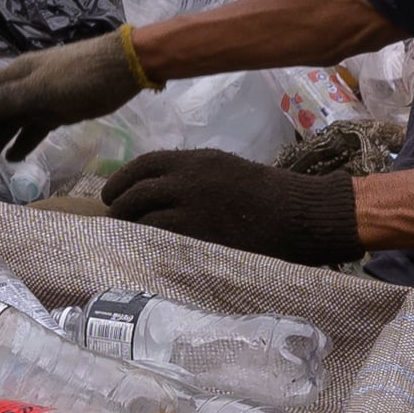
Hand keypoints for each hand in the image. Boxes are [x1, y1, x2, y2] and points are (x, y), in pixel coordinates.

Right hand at [0, 31, 144, 164]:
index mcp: (15, 76)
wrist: (121, 69)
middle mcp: (24, 87)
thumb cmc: (80, 74)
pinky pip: (34, 129)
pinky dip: (23, 143)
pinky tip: (14, 158)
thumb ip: (9, 98)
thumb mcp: (41, 87)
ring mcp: (41, 100)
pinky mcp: (59, 112)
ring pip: (12, 123)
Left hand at [101, 147, 363, 265]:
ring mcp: (190, 209)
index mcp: (196, 160)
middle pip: (135, 192)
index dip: (122, 180)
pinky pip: (160, 240)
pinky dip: (148, 245)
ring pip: (143, 217)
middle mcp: (186, 180)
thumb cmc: (272, 194)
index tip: (112, 193)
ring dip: (129, 228)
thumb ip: (194, 176)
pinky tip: (145, 252)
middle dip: (118, 206)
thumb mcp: (228, 170)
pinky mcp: (198, 236)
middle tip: (113, 219)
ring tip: (125, 239)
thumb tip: (162, 191)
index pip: (143, 165)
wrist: (301, 214)